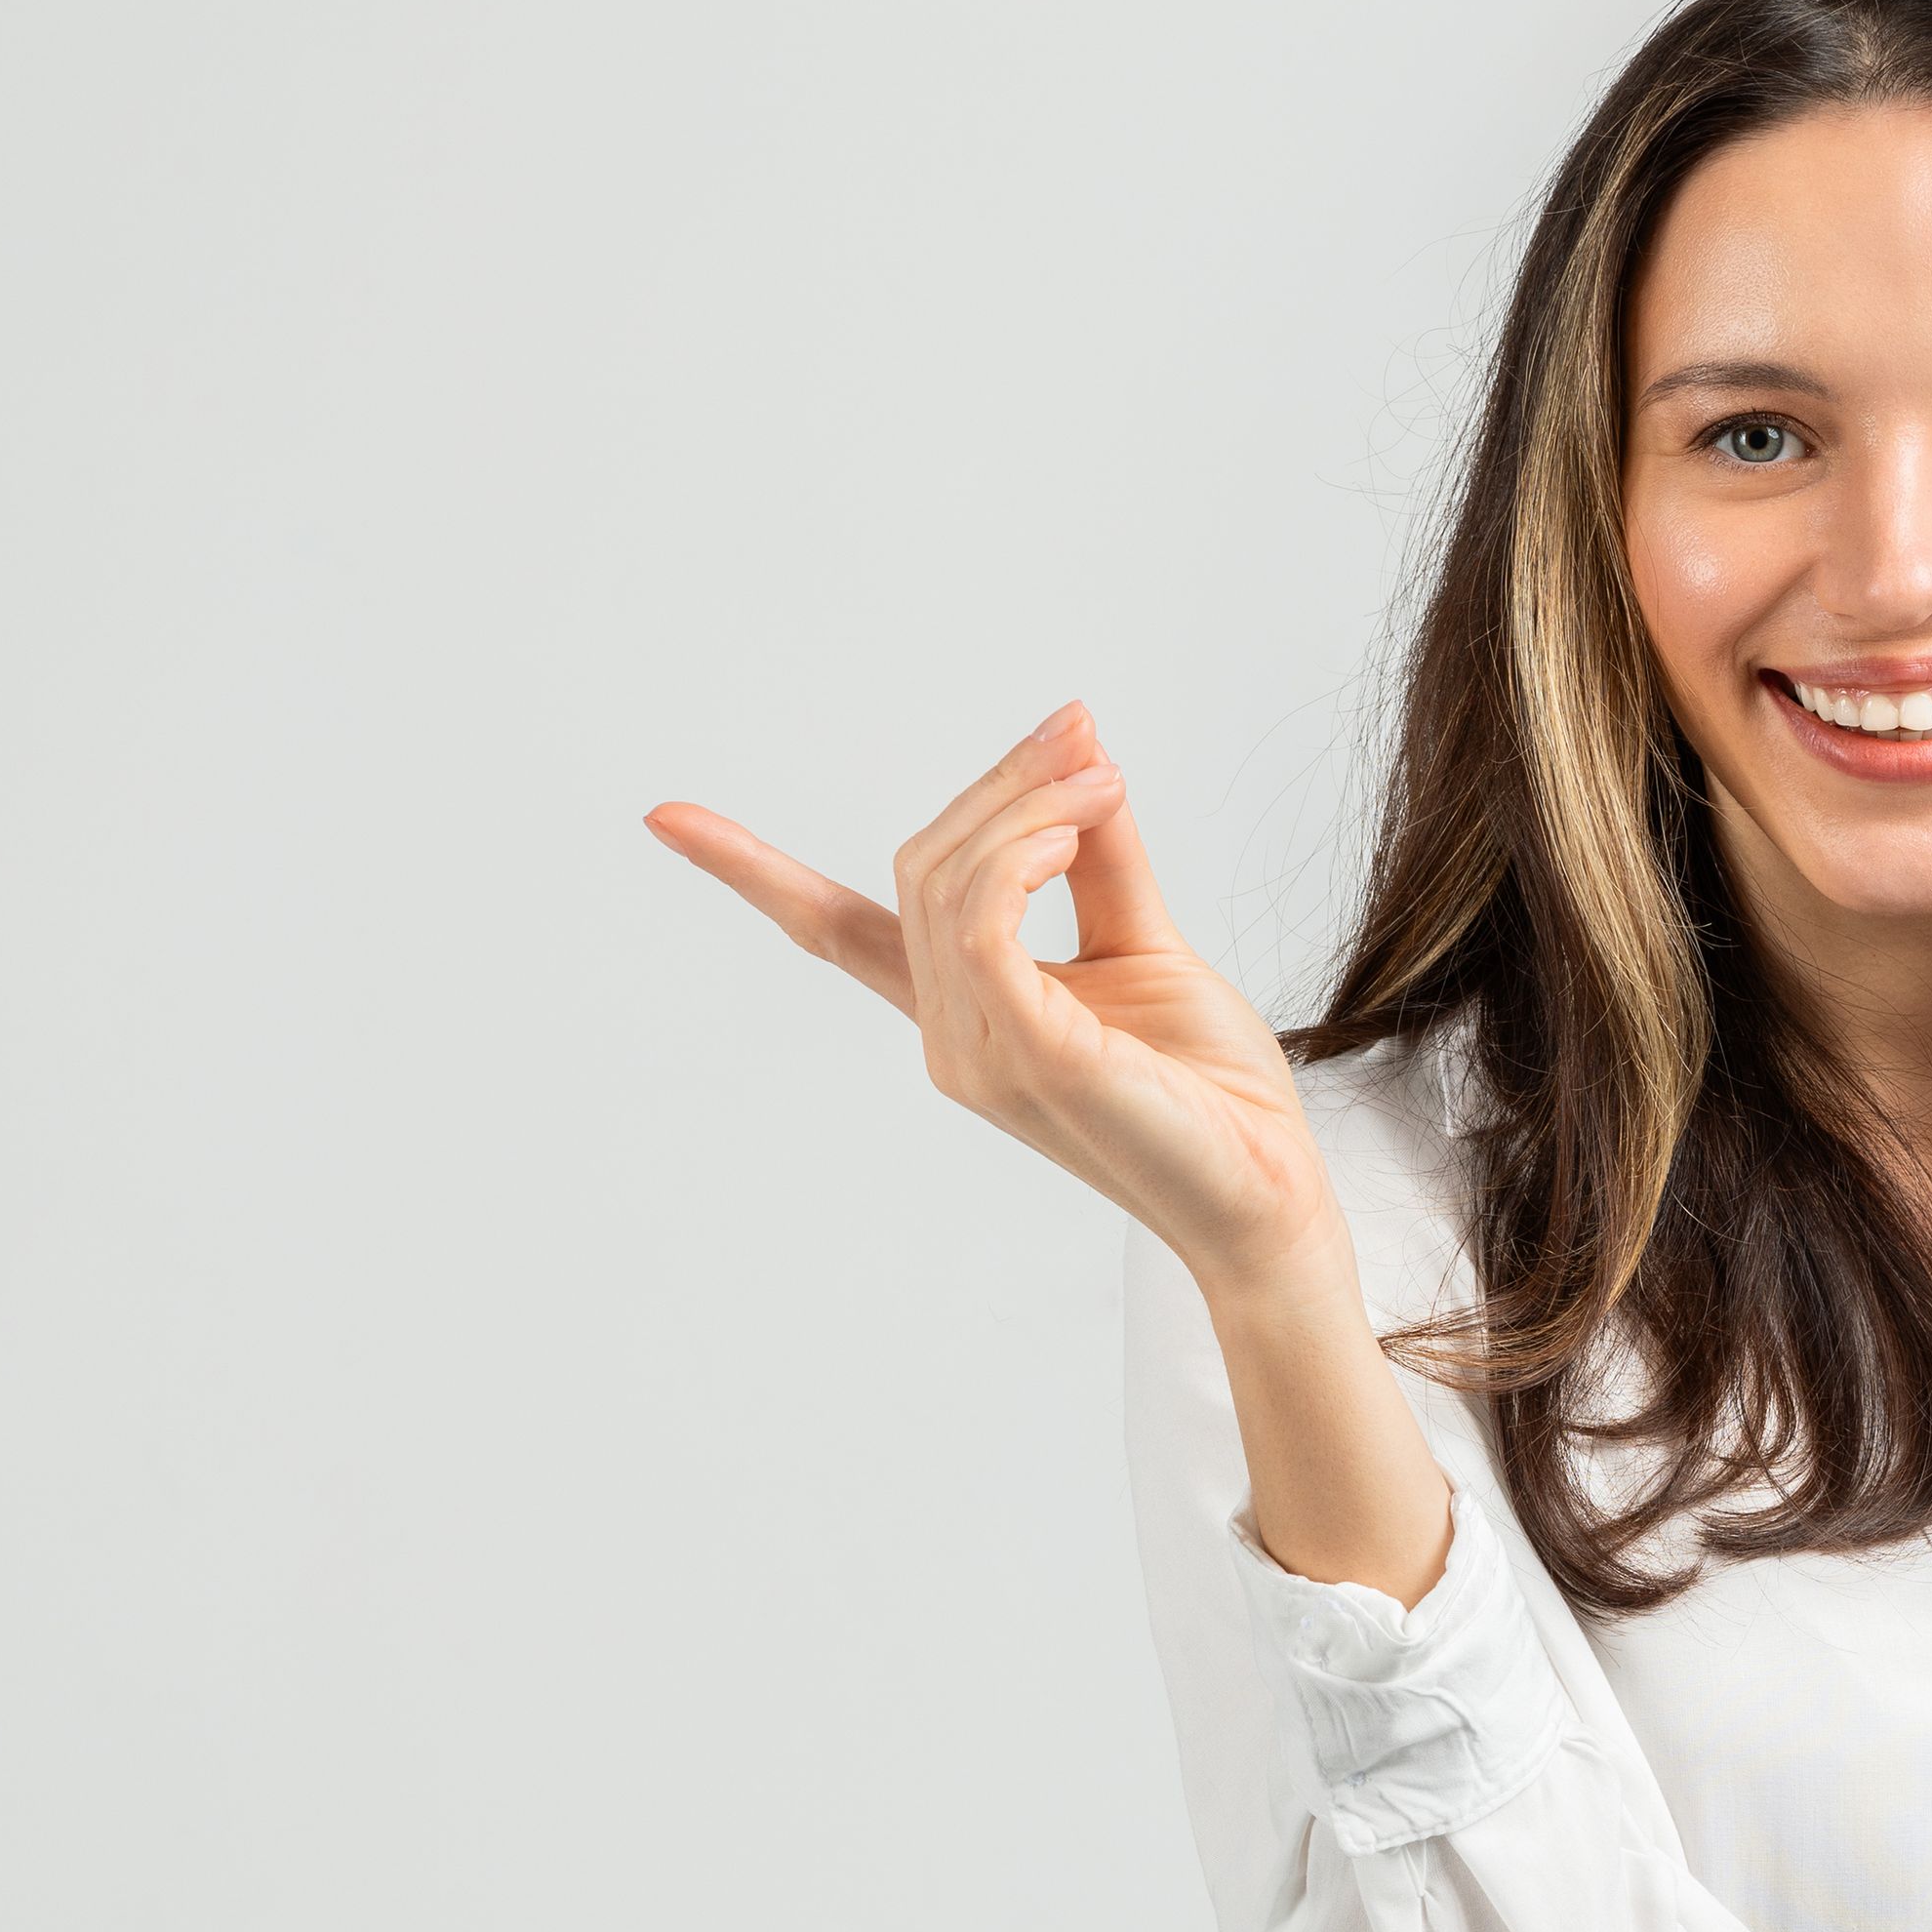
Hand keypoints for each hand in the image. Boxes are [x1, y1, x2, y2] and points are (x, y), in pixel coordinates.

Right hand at [647, 706, 1345, 1297]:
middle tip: (1083, 738)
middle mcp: (947, 1037)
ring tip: (1102, 781)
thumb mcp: (1143, 943)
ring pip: (946, 880)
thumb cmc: (1208, 1088)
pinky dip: (1019, 852)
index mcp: (959, 1013)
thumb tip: (1076, 748)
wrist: (1267, 1192)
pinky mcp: (1028, 1054)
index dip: (751, 872)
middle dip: (999, 781)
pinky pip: (979, 922)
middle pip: (920, 864)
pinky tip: (1077, 828)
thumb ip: (1099, 856)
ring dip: (1025, 803)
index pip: (835, 933)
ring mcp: (975, 1052)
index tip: (664, 817)